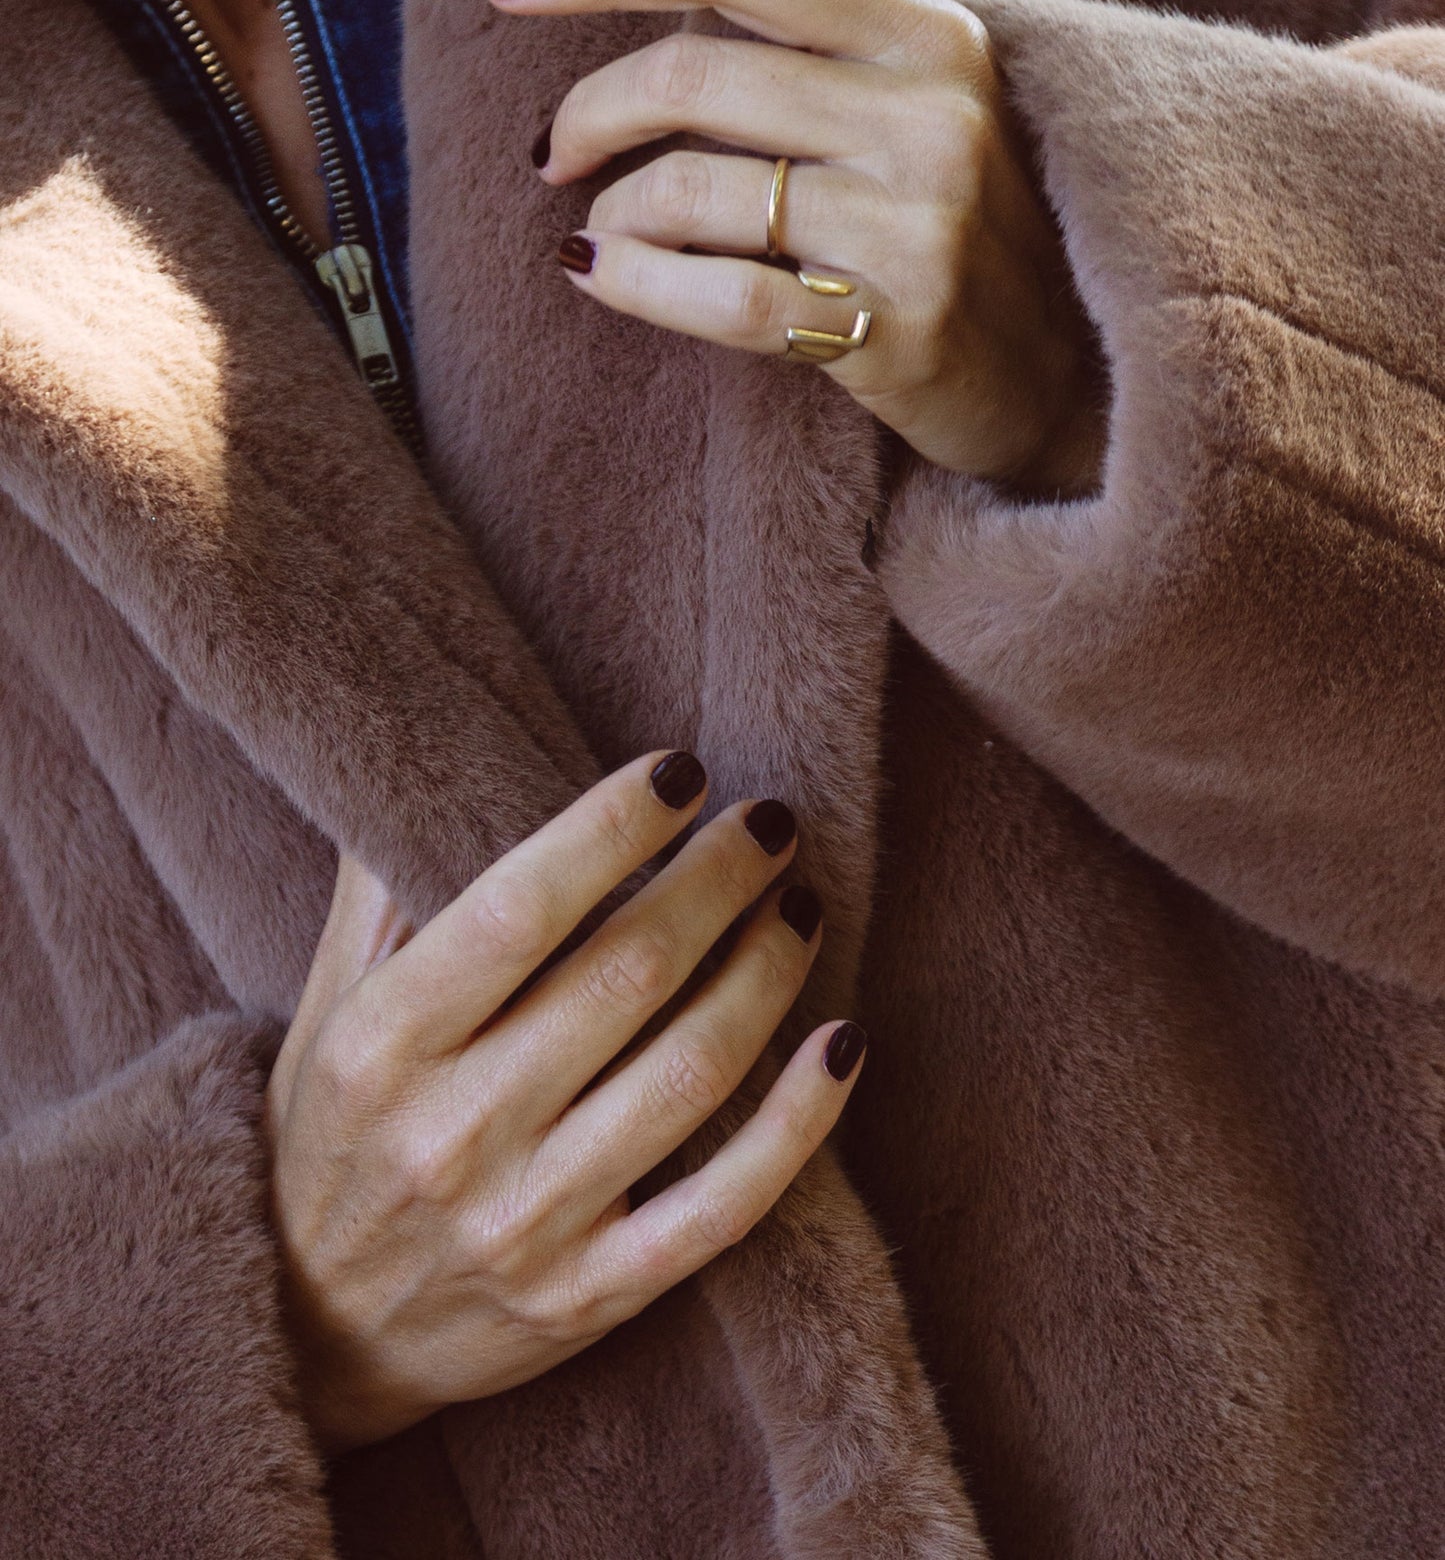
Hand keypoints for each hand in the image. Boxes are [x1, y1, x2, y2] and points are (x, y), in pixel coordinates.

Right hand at [265, 751, 861, 1453]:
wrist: (317, 1335)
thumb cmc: (335, 1135)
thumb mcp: (325, 1011)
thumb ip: (384, 890)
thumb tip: (453, 754)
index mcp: (383, 1045)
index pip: (518, 908)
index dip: (613, 826)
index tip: (681, 771)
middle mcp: (454, 1134)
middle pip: (628, 976)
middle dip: (718, 879)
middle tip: (769, 821)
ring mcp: (528, 1224)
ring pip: (691, 1073)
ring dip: (768, 969)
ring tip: (799, 901)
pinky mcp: (593, 1297)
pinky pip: (726, 1205)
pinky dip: (801, 1121)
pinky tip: (843, 1040)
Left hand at [481, 0, 1099, 486]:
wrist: (1066, 377)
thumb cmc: (950, 225)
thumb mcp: (911, 99)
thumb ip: (804, 45)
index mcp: (925, 32)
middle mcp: (931, 112)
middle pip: (691, 77)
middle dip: (586, 113)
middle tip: (551, 153)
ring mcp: (920, 222)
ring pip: (691, 190)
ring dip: (612, 211)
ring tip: (605, 230)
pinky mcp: (899, 327)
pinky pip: (718, 296)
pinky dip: (633, 281)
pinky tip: (600, 274)